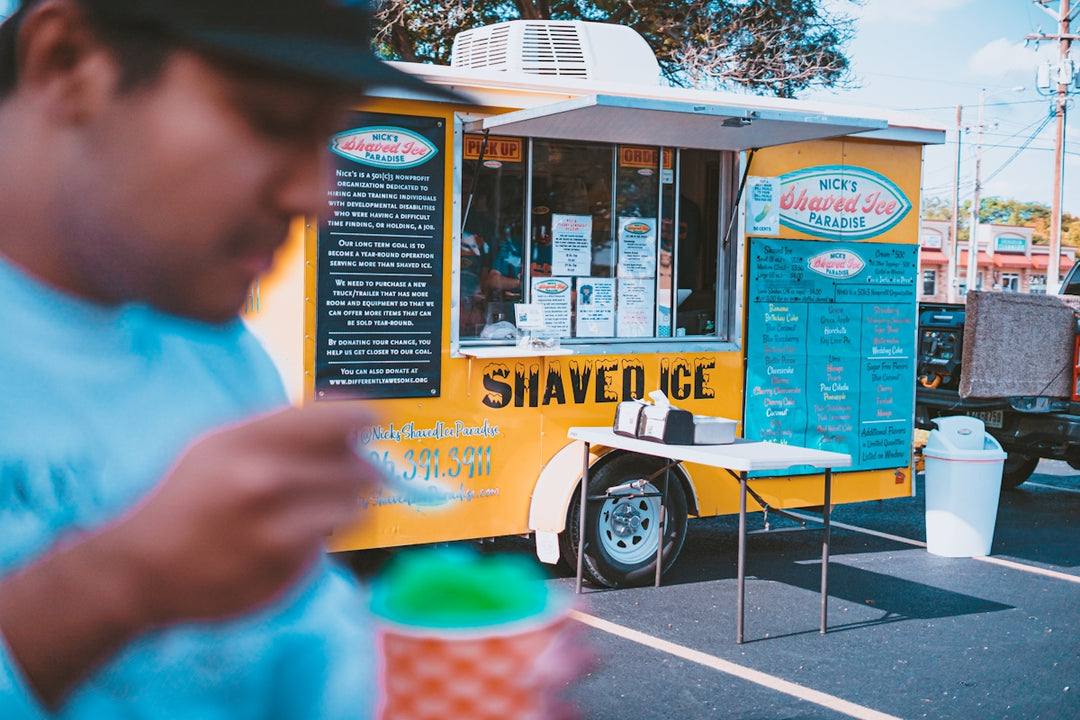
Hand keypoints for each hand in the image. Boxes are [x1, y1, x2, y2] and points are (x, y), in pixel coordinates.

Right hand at [117, 404, 379, 622]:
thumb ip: (282, 426)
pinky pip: (327, 547)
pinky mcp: (287, 574)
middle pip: (361, 468)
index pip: (343, 419)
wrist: (141, 568)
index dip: (364, 420)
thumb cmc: (187, 496)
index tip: (371, 423)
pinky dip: (315, 541)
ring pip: (352, 510)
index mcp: (251, 441)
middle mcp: (268, 484)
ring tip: (313, 504)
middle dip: (361, 467)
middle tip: (353, 468)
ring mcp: (279, 534)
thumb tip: (346, 411)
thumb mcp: (222, 442)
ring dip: (344, 506)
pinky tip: (283, 540)